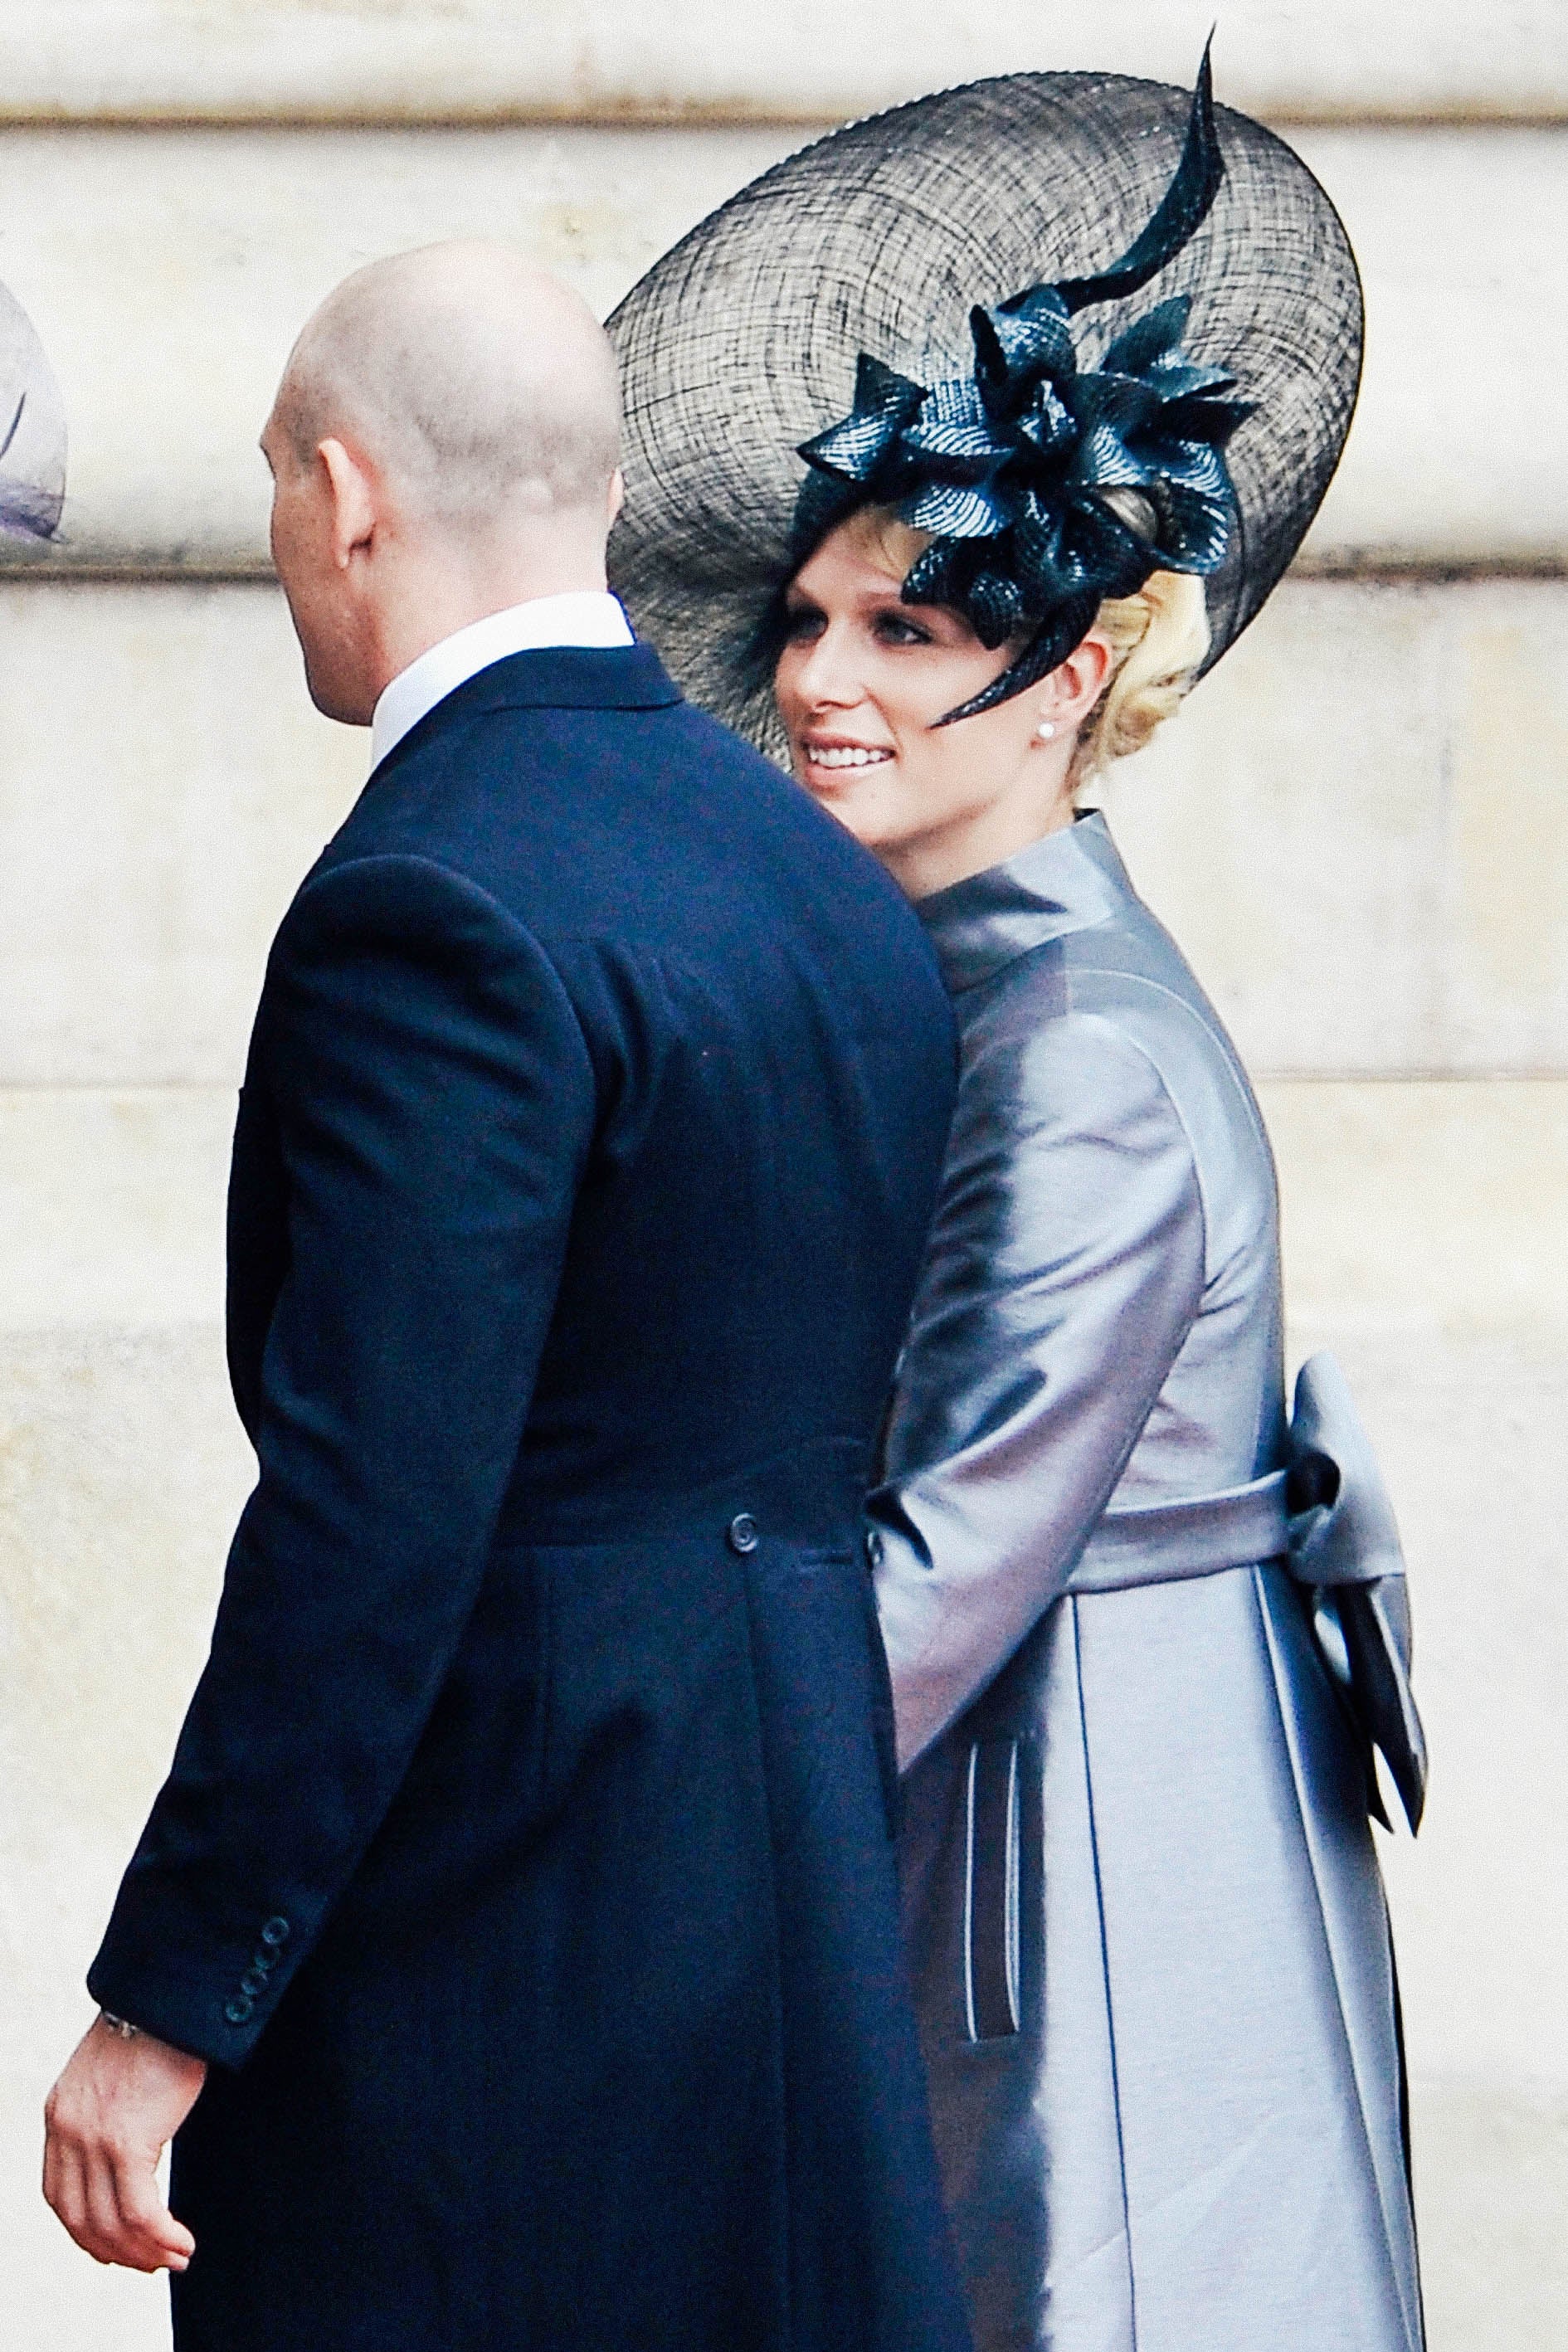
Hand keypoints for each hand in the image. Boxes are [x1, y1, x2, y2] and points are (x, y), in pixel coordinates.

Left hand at [43, 2016, 206, 2271]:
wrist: (169, 1993)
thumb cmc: (157, 2024)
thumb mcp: (115, 2072)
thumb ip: (110, 2109)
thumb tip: (135, 2144)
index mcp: (59, 2113)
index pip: (59, 2196)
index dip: (87, 2232)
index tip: (118, 2248)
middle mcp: (66, 2131)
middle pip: (80, 2219)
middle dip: (118, 2252)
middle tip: (153, 2264)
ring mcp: (92, 2138)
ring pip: (110, 2224)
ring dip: (145, 2252)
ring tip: (176, 2258)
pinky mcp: (126, 2141)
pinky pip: (140, 2212)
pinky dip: (161, 2236)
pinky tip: (183, 2242)